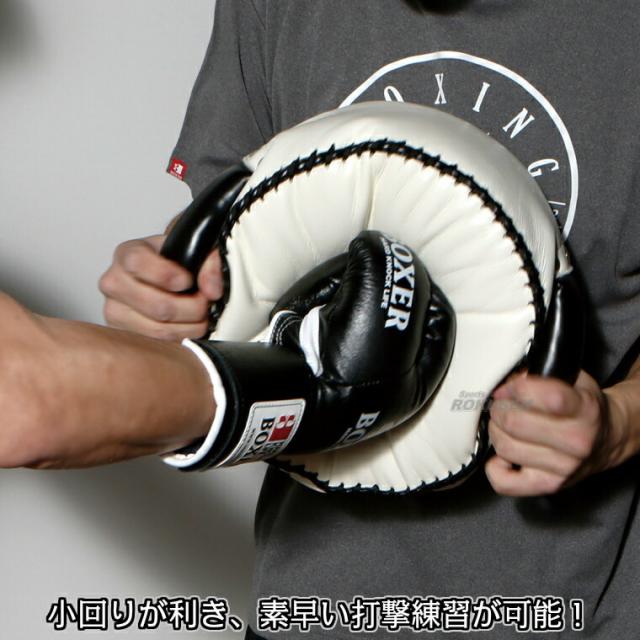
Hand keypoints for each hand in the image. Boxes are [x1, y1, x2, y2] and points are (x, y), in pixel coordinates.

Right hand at [99, 234, 221, 340]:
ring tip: (200, 316)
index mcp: (127, 254)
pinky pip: (158, 344)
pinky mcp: (124, 334)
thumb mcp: (193, 252)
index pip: (138, 263)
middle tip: (205, 303)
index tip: (187, 281)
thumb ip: (208, 264)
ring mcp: (115, 311)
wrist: (161, 281)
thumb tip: (211, 289)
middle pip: (156, 305)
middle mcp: (115, 282)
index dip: (167, 275)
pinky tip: (188, 326)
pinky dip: (181, 338)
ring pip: (159, 329)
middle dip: (192, 307)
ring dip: (190, 326)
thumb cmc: (172, 265)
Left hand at [485, 371, 629, 495]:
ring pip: (505, 447)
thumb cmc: (583, 408)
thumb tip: (506, 383)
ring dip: (496, 432)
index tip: (509, 388)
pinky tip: (505, 455)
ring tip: (505, 426)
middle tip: (503, 405)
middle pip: (514, 423)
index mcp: (584, 409)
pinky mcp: (548, 486)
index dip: (517, 388)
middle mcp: (576, 441)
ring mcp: (563, 467)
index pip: (547, 397)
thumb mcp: (572, 380)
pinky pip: (504, 482)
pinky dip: (495, 467)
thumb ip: (540, 375)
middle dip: (500, 409)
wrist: (607, 440)